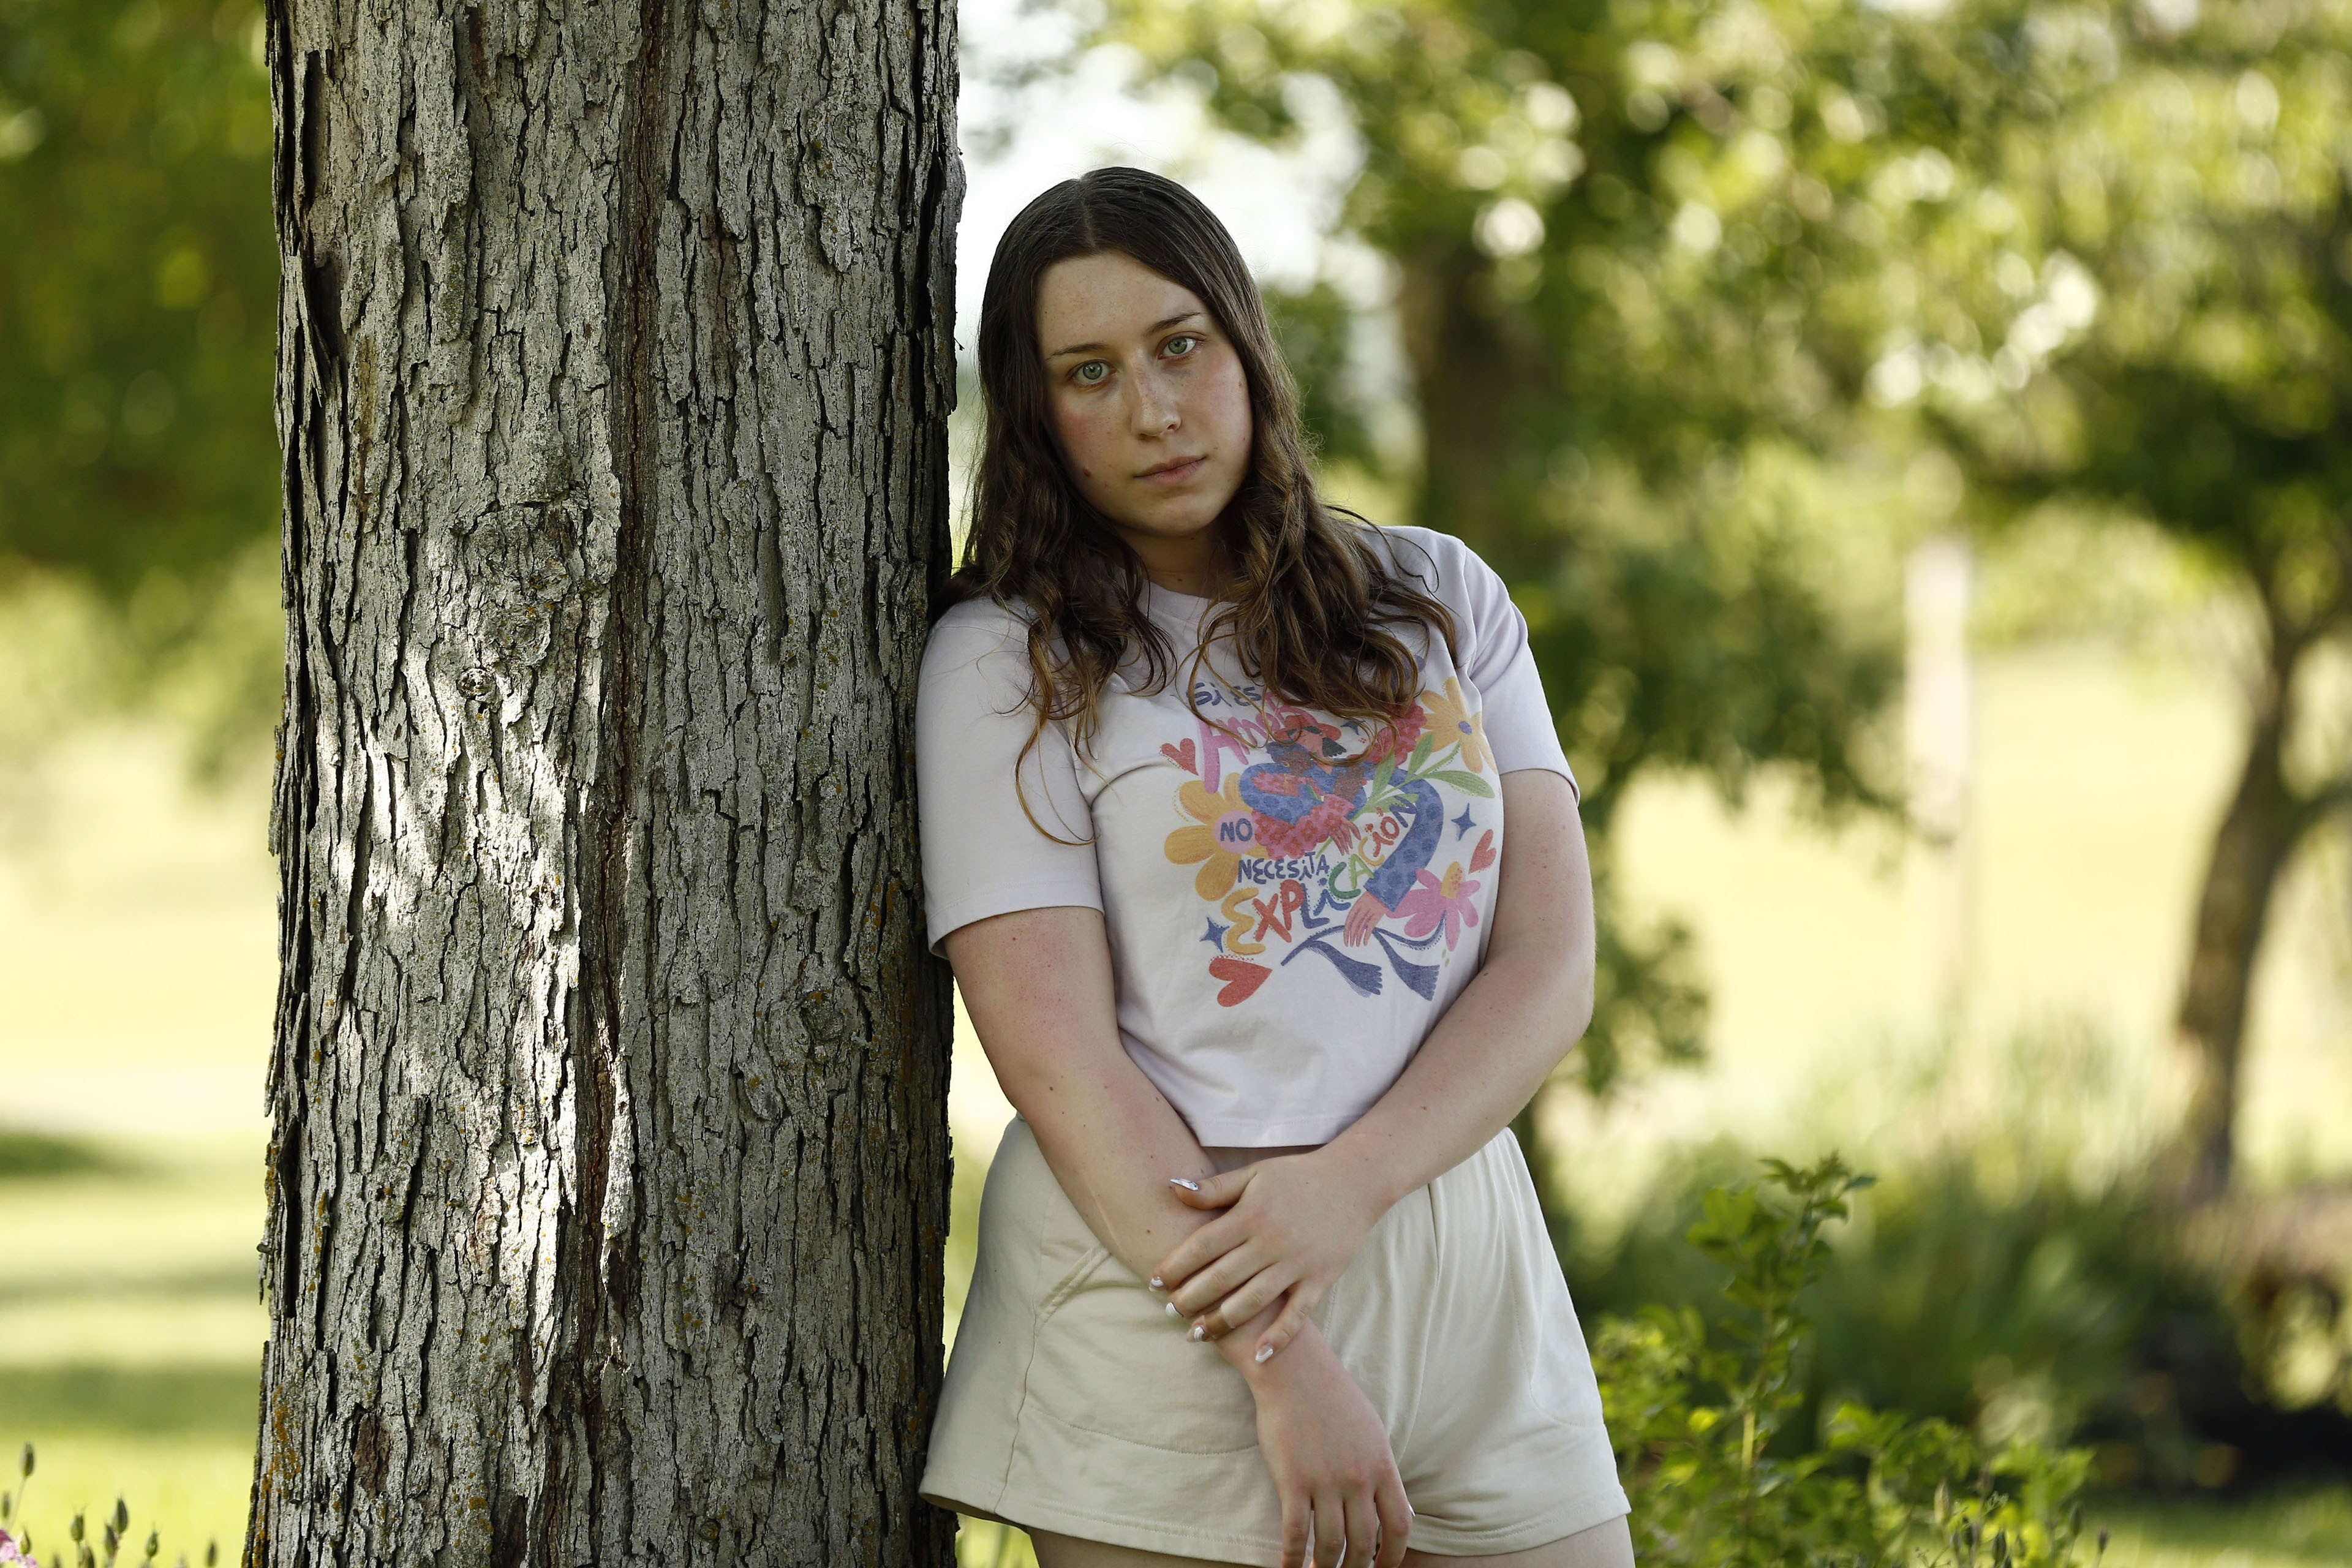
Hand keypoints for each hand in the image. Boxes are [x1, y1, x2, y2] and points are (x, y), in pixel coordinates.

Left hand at [1154, 1147, 1384, 1362]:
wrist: (1354, 1180)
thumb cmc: (1297, 1176)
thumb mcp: (1253, 1174)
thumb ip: (1213, 1188)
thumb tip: (1171, 1189)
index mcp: (1250, 1215)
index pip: (1202, 1246)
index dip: (1173, 1266)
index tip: (1153, 1282)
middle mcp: (1270, 1242)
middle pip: (1221, 1279)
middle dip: (1189, 1299)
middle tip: (1168, 1312)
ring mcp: (1296, 1264)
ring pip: (1252, 1302)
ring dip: (1221, 1322)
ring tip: (1196, 1334)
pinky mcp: (1319, 1280)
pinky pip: (1297, 1315)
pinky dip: (1278, 1338)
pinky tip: (1257, 1354)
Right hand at [1247, 1329, 1410, 1567]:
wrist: (1294, 1370)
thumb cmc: (1331, 1396)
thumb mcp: (1370, 1430)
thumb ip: (1379, 1468)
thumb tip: (1387, 1504)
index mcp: (1382, 1465)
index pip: (1399, 1526)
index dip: (1393, 1556)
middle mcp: (1358, 1478)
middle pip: (1364, 1542)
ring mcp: (1325, 1481)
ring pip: (1331, 1544)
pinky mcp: (1292, 1481)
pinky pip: (1295, 1533)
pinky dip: (1292, 1558)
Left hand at [1342, 893, 1386, 946]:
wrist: (1386, 889)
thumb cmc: (1375, 895)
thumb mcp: (1364, 900)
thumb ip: (1359, 911)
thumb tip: (1353, 924)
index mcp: (1356, 906)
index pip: (1348, 922)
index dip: (1346, 933)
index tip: (1345, 941)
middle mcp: (1361, 909)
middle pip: (1353, 926)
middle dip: (1350, 937)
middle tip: (1349, 945)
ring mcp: (1369, 913)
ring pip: (1360, 929)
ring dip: (1357, 939)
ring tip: (1356, 945)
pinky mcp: (1377, 916)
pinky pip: (1369, 928)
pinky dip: (1366, 937)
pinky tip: (1364, 943)